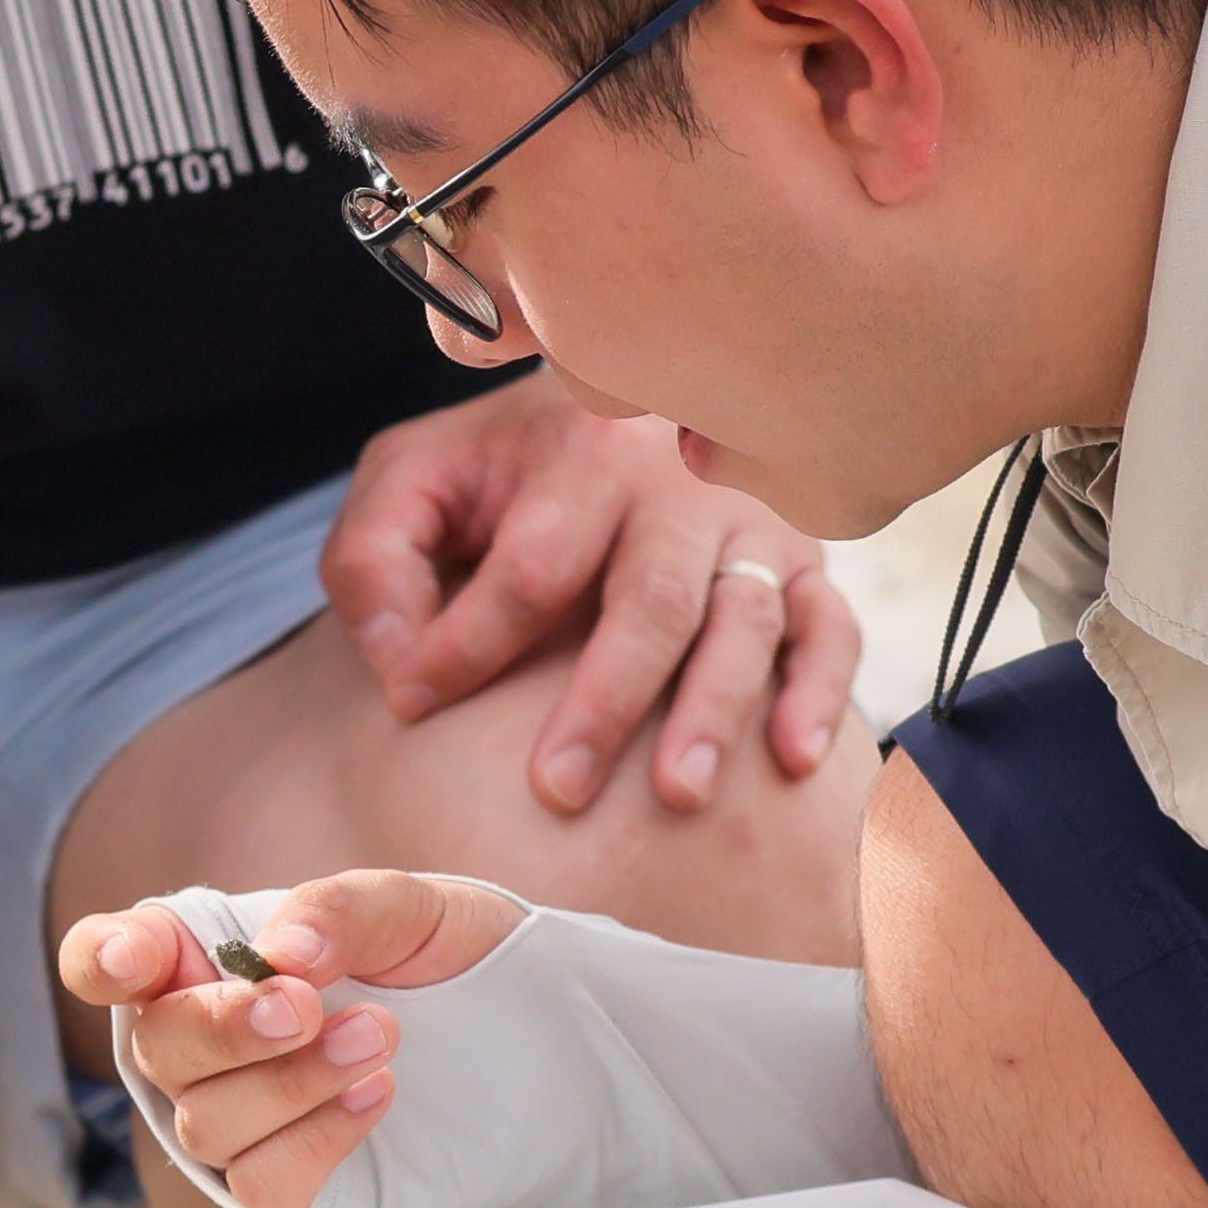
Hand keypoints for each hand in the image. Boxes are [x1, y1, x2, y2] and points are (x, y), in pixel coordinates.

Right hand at [57, 864, 516, 1207]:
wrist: (537, 1041)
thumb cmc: (454, 962)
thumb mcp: (412, 908)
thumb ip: (340, 910)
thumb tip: (285, 952)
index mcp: (209, 959)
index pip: (112, 956)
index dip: (104, 957)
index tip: (136, 960)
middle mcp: (207, 1042)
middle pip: (157, 1047)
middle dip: (228, 1027)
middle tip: (309, 1005)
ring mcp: (238, 1118)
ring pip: (207, 1122)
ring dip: (293, 1081)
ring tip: (379, 1039)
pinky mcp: (285, 1184)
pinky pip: (262, 1181)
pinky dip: (317, 1138)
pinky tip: (375, 1096)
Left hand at [317, 376, 857, 821]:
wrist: (606, 414)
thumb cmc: (499, 475)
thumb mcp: (412, 484)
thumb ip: (376, 560)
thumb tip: (401, 663)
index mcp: (579, 451)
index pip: (531, 563)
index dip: (467, 642)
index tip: (411, 700)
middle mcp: (677, 484)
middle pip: (651, 600)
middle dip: (604, 701)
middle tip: (557, 790)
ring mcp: (748, 525)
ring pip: (744, 620)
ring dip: (715, 710)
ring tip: (679, 793)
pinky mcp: (801, 564)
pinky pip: (831, 627)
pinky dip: (820, 691)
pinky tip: (793, 759)